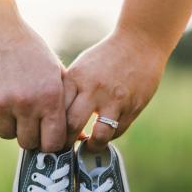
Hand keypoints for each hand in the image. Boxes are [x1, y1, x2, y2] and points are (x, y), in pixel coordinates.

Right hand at [0, 18, 66, 151]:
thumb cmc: (29, 51)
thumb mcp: (54, 72)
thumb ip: (66, 104)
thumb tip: (79, 138)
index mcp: (49, 97)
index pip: (53, 143)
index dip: (49, 143)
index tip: (45, 137)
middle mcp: (25, 103)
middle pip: (28, 142)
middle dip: (28, 134)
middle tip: (26, 117)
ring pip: (6, 134)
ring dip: (8, 122)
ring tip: (9, 98)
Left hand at [63, 28, 166, 151]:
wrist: (140, 43)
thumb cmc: (105, 57)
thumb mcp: (81, 68)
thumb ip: (69, 91)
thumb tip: (54, 119)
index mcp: (76, 78)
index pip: (57, 110)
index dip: (51, 128)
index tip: (51, 135)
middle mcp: (94, 89)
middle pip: (72, 126)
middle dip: (66, 143)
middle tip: (66, 148)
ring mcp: (115, 100)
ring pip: (99, 135)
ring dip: (92, 146)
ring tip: (88, 146)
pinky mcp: (132, 107)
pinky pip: (117, 131)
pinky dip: (109, 137)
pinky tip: (104, 134)